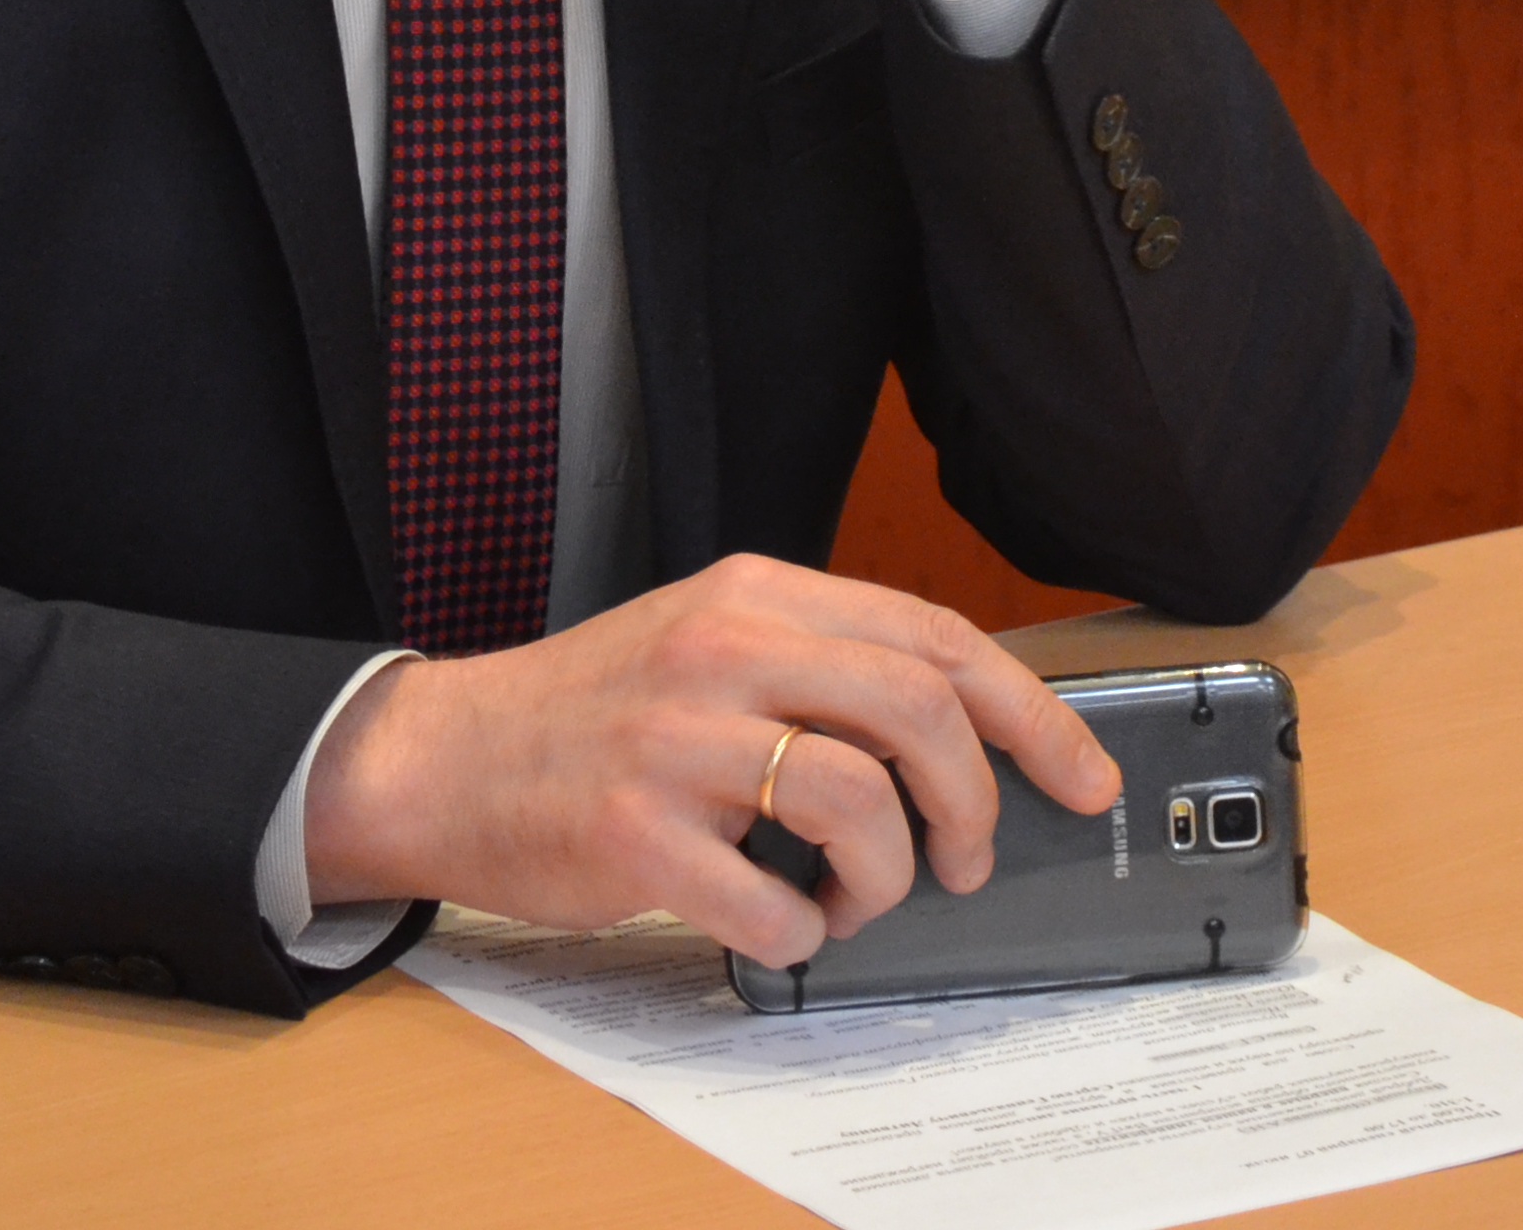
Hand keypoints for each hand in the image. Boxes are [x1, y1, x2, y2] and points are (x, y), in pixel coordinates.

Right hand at [299, 554, 1121, 963]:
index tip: (1081, 772)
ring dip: (889, 875)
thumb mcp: (706, 640)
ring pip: (859, 801)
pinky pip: (769, 897)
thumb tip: (958, 730)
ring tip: (859, 897)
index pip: (935, 636)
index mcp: (755, 594)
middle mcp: (721, 649)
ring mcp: (675, 740)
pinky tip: (785, 924)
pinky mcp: (633, 831)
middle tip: (965, 858)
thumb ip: (818, 661)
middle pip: (918, 711)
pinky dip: (803, 929)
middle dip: (974, 802)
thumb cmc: (588, 713)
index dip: (1030, 712)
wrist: (441, 757)